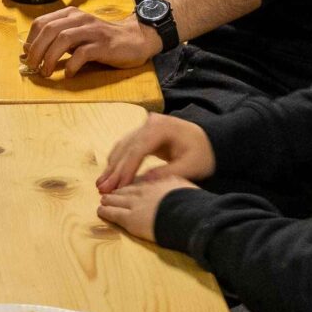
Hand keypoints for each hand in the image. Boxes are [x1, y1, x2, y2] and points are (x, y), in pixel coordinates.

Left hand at [23, 7, 163, 78]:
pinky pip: (82, 53)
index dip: (30, 40)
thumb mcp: (77, 35)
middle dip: (36, 50)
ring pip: (63, 38)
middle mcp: (80, 19)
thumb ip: (58, 40)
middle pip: (49, 29)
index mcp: (70, 14)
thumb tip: (31, 52)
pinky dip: (71, 65)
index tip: (27, 55)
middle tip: (32, 66)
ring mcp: (92, 31)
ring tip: (46, 72)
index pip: (42, 22)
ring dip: (50, 57)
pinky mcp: (104, 45)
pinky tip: (68, 74)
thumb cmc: (101, 40)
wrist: (135, 39)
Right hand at [96, 114, 216, 191]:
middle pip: (127, 148)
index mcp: (162, 128)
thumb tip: (144, 184)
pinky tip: (110, 174)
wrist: (211, 141)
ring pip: (123, 146)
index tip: (118, 188)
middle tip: (102, 189)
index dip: (126, 170)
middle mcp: (150, 122)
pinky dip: (118, 160)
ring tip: (101, 185)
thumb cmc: (203, 154)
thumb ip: (167, 174)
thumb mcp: (190, 166)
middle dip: (114, 171)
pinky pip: (126, 145)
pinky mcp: (144, 132)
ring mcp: (146, 125)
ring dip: (112, 166)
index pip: (138, 149)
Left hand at [97, 171, 195, 242]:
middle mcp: (146, 190)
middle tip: (111, 190)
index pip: (144, 181)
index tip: (131, 184)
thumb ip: (179, 185)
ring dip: (110, 198)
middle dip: (119, 189)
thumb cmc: (193, 205)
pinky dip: (106, 212)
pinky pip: (114, 213)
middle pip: (129, 188)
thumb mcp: (189, 189)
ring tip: (104, 199)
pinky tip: (100, 210)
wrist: (187, 215)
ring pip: (119, 199)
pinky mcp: (130, 218)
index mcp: (161, 183)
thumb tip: (177, 186)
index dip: (136, 183)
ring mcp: (137, 203)